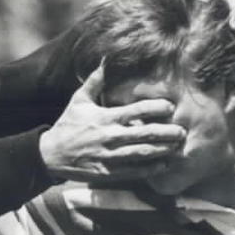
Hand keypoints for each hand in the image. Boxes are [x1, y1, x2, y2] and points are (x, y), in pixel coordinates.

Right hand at [39, 63, 184, 181]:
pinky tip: (163, 165)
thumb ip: (95, 82)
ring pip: (142, 153)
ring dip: (162, 150)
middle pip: (144, 134)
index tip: (170, 106)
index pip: (136, 111)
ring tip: (177, 147)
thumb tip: (105, 61)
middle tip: (182, 131)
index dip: (155, 108)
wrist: (51, 154)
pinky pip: (133, 171)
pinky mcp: (107, 173)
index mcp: (105, 117)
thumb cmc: (68, 125)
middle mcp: (109, 137)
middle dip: (166, 132)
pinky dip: (150, 169)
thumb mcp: (78, 100)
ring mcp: (109, 157)